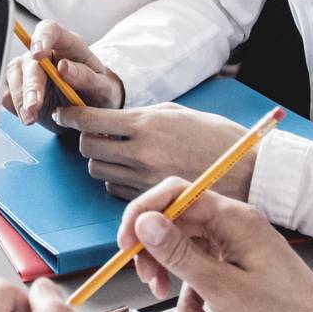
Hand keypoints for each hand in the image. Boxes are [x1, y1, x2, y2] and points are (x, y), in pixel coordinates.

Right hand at [3, 20, 123, 122]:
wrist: (92, 111)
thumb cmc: (99, 93)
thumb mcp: (104, 88)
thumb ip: (86, 77)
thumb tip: (64, 67)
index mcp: (68, 45)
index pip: (50, 30)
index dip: (41, 38)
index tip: (38, 55)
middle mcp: (45, 54)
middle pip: (28, 60)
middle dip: (29, 84)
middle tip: (34, 106)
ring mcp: (29, 69)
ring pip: (13, 75)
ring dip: (19, 98)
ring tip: (30, 118)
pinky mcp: (20, 87)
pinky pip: (8, 92)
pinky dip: (15, 106)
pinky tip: (28, 116)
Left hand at [60, 104, 255, 200]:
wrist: (249, 172)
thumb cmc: (217, 137)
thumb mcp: (179, 112)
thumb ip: (144, 114)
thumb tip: (115, 116)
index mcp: (147, 124)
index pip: (90, 119)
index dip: (70, 115)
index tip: (63, 111)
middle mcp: (141, 152)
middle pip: (87, 147)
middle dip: (85, 139)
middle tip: (94, 133)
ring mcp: (144, 179)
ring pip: (98, 170)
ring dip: (100, 160)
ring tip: (116, 152)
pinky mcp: (151, 199)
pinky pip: (115, 190)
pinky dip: (116, 180)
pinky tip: (131, 172)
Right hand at [122, 180, 312, 311]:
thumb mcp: (222, 290)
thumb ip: (180, 254)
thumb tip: (145, 221)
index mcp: (235, 220)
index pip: (177, 194)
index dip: (143, 213)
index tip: (125, 244)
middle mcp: (237, 228)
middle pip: (178, 221)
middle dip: (154, 249)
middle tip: (145, 277)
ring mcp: (241, 250)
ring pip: (188, 250)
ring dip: (172, 275)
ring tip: (168, 301)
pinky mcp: (243, 273)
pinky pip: (204, 273)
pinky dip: (194, 295)